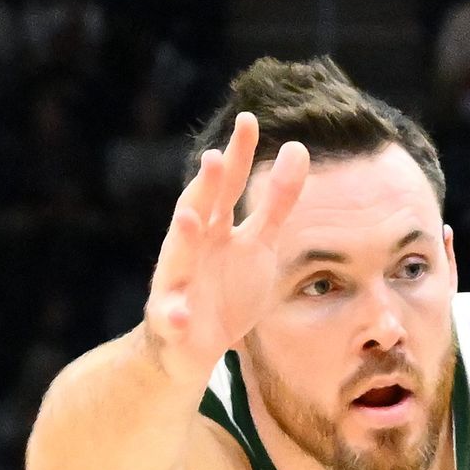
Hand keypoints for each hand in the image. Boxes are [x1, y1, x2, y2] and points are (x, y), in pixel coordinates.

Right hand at [139, 114, 311, 393]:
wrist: (190, 349)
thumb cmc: (224, 290)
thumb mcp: (257, 245)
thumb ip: (276, 203)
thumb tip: (298, 147)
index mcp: (214, 228)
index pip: (226, 186)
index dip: (238, 156)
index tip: (248, 120)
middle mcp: (191, 248)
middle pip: (197, 212)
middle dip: (205, 188)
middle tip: (215, 159)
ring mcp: (177, 283)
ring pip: (176, 258)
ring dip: (181, 238)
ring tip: (189, 217)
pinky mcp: (171, 322)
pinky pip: (171, 319)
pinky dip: (174, 316)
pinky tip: (182, 315)